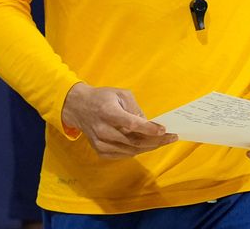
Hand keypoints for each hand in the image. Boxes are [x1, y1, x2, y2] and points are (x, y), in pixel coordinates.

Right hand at [61, 82, 176, 158]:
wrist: (78, 107)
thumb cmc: (102, 97)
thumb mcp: (120, 94)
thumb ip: (134, 109)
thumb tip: (148, 124)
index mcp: (108, 113)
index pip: (131, 124)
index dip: (149, 129)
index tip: (164, 130)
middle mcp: (103, 130)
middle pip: (134, 141)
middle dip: (155, 140)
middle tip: (171, 137)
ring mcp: (101, 143)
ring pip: (131, 150)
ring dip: (149, 147)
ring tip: (163, 141)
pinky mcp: (100, 151)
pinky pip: (123, 154)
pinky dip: (137, 150)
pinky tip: (147, 144)